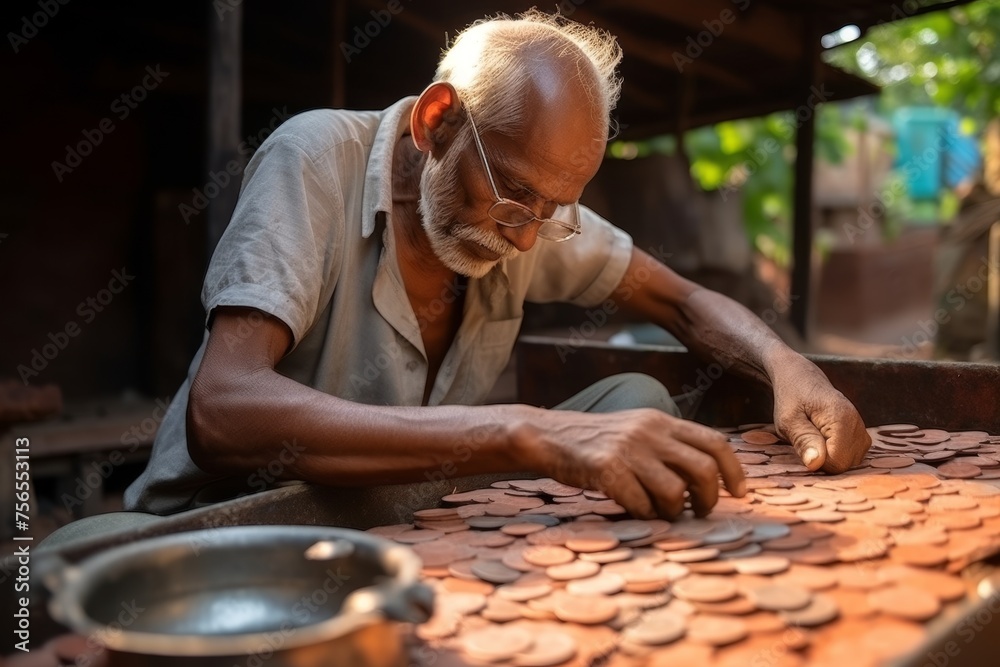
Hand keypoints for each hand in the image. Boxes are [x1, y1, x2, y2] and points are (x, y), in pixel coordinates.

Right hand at [526, 408, 745, 518]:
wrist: (549, 435)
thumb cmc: (596, 441)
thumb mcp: (637, 429)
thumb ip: (668, 445)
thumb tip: (707, 476)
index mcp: (661, 421)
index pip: (716, 443)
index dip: (735, 471)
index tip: (739, 493)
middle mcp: (650, 432)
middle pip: (704, 469)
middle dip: (709, 498)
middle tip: (701, 511)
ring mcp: (628, 450)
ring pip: (675, 491)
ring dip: (676, 512)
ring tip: (666, 515)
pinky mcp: (606, 469)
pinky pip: (640, 503)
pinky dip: (644, 515)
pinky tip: (637, 512)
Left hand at [770, 355, 870, 472]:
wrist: (801, 378)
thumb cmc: (791, 398)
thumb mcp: (788, 420)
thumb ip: (803, 440)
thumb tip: (815, 464)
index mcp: (842, 419)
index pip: (837, 463)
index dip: (816, 461)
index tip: (803, 444)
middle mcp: (858, 425)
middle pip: (845, 465)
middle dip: (823, 460)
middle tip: (807, 438)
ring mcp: (862, 430)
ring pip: (849, 463)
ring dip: (829, 456)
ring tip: (814, 436)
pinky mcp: (861, 435)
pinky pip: (851, 457)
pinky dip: (836, 453)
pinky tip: (823, 439)